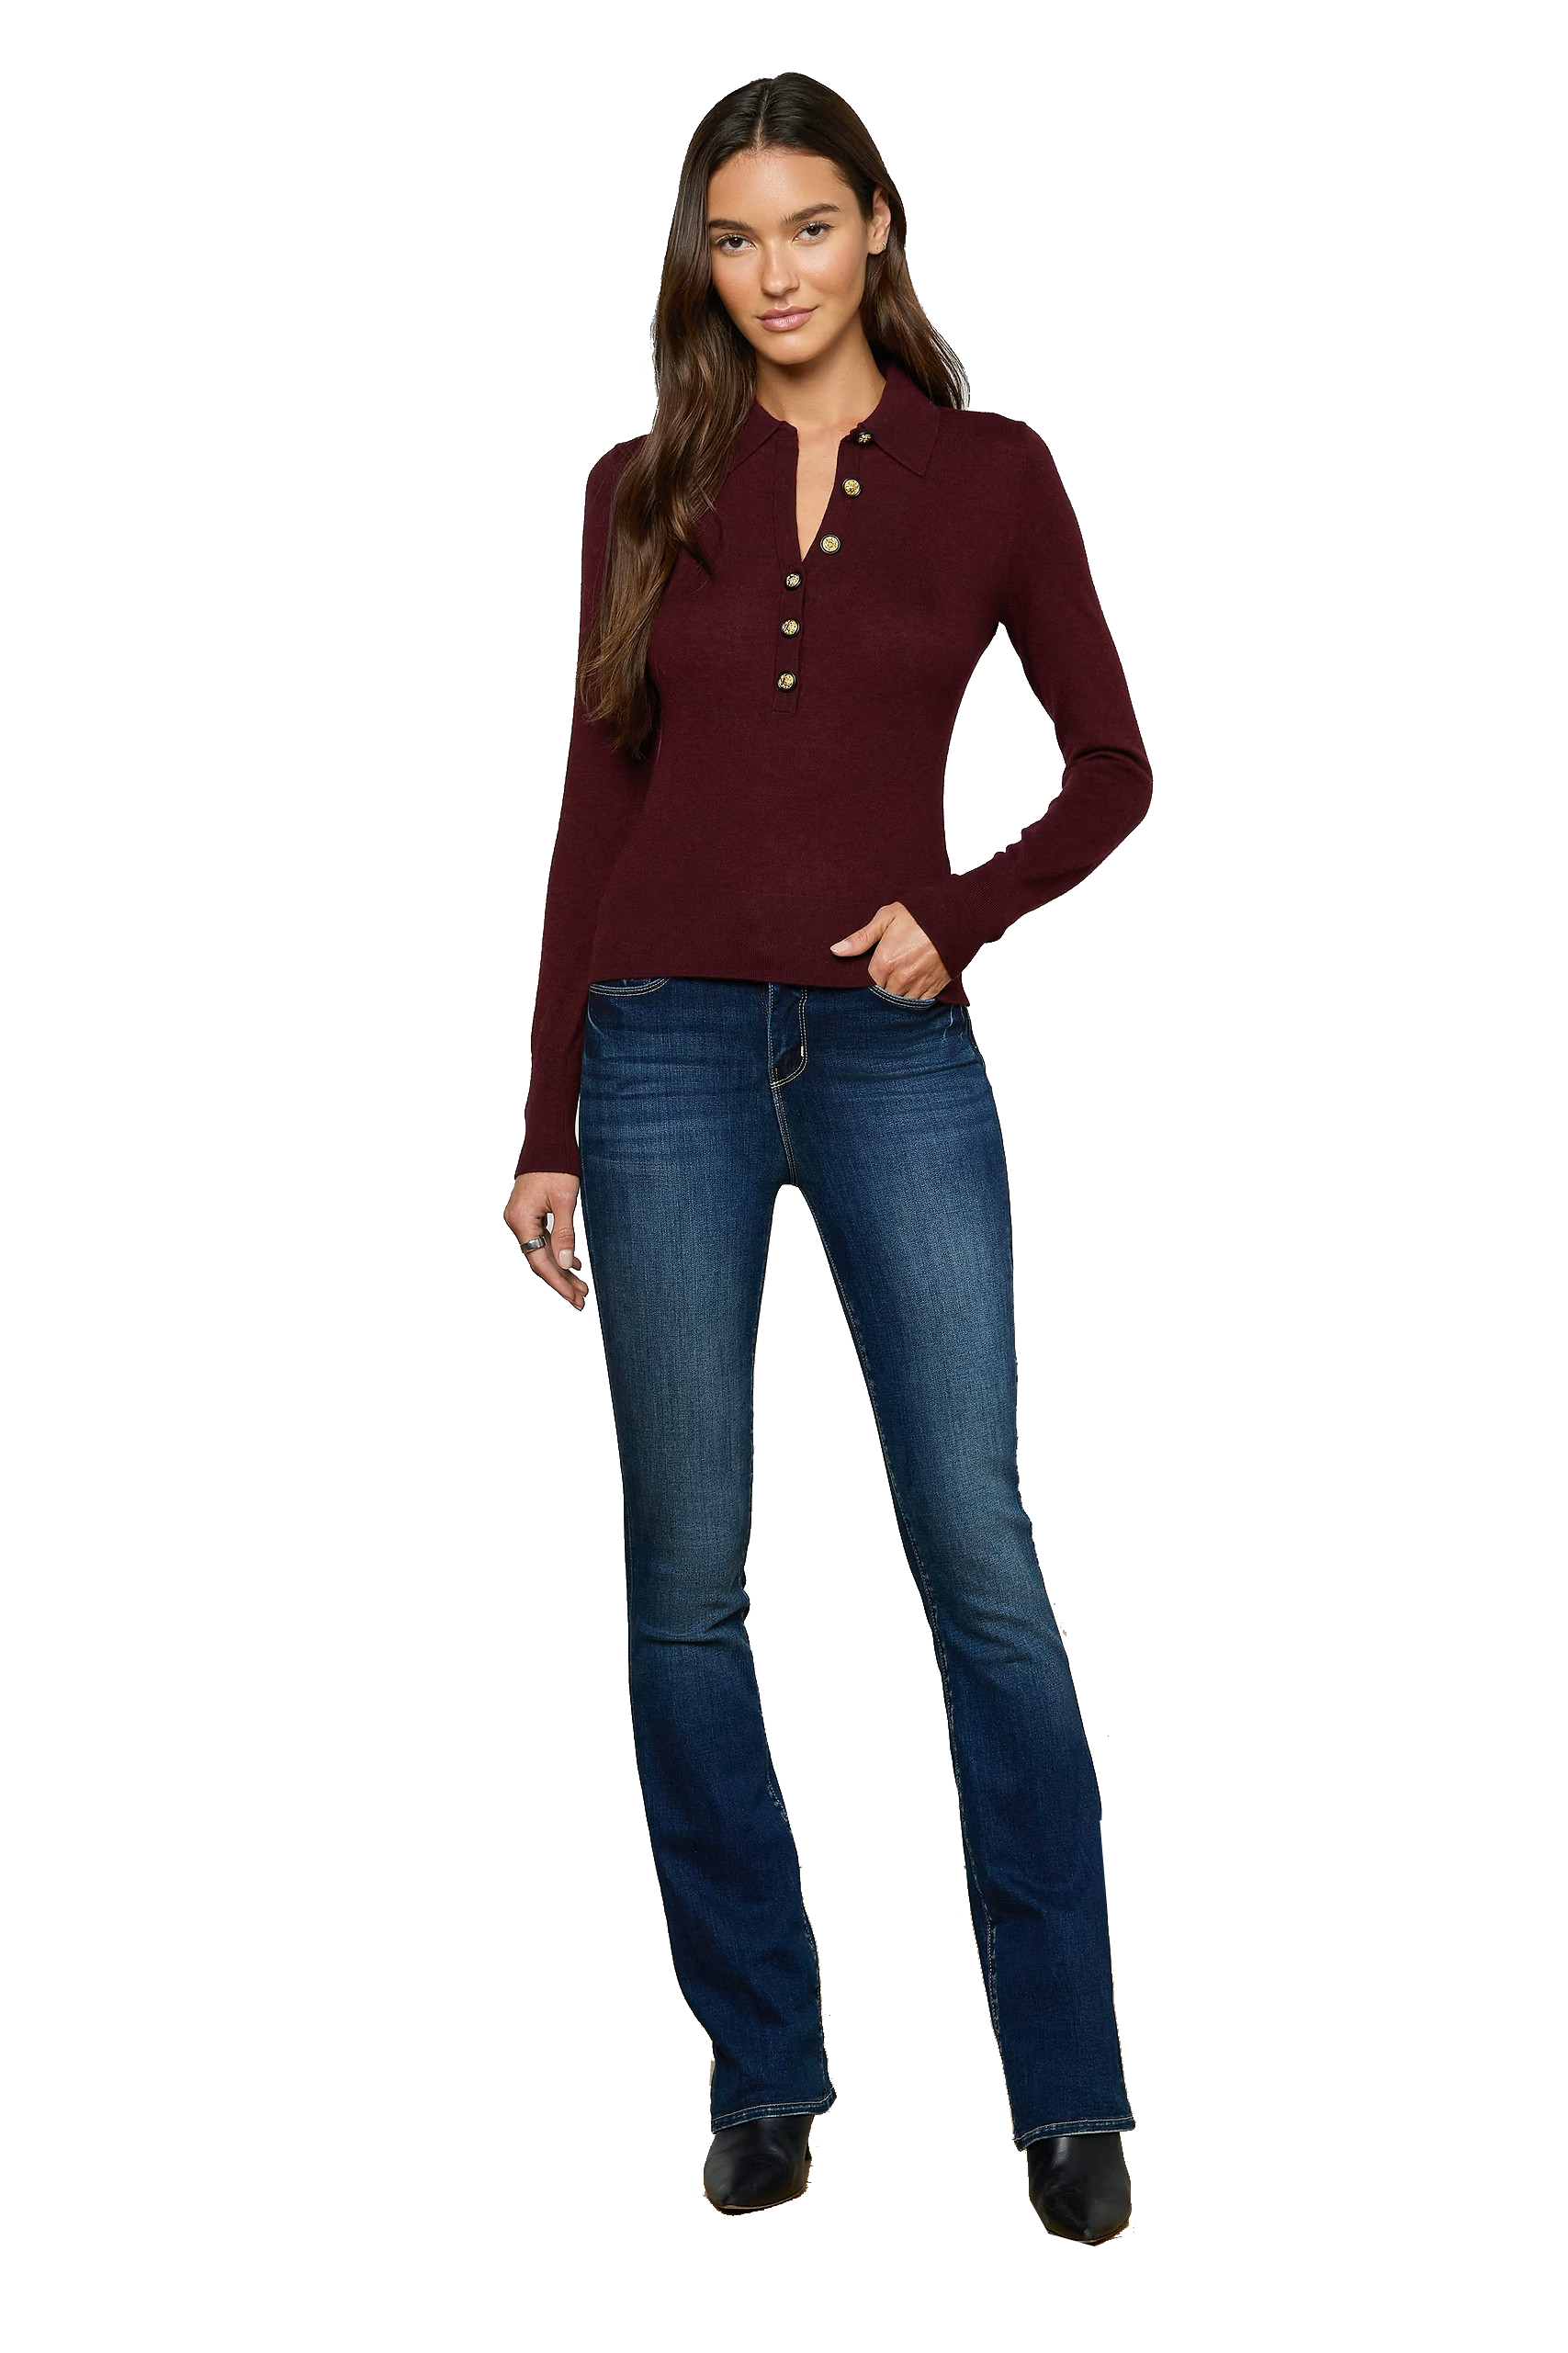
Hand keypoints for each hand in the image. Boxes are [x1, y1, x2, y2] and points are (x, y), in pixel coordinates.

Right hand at [504, 1172, 588, 1310]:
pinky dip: (557, 1252)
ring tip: (581, 1286)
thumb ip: (564, 1234)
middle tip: (582, 1299)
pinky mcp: (528, 1214)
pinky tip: (573, 1264)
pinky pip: (542, 1239)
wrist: (547, 1142)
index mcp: (521, 1221)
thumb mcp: (565, 1201)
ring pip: (541, 1251)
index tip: (575, 1298)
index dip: (558, 1282)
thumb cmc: (556, 1166)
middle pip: (539, 1260)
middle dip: (561, 1281)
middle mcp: (516, 1222)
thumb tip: (565, 1265)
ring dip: (561, 1269)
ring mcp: (520, 1218)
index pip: (539, 1261)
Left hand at [828, 902, 950, 997]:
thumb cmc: (920, 914)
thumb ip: (861, 939)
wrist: (957, 916)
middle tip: (884, 976)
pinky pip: (918, 1003)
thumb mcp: (886, 918)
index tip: (868, 974)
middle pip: (881, 996)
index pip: (865, 985)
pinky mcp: (934, 989)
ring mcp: (918, 986)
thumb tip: (836, 951)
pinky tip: (912, 985)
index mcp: (884, 963)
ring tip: (898, 981)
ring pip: (899, 1002)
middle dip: (880, 989)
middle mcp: (899, 979)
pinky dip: (913, 997)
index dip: (865, 980)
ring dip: (896, 994)